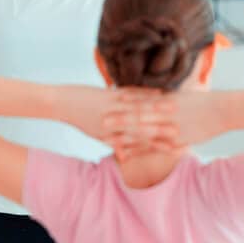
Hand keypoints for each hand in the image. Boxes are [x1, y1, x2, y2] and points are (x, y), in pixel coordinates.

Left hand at [59, 86, 178, 160]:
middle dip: (164, 129)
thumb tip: (123, 151)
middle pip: (143, 129)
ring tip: (178, 111)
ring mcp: (112, 110)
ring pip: (140, 112)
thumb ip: (111, 139)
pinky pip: (129, 95)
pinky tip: (159, 92)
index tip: (177, 146)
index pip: (139, 142)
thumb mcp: (95, 131)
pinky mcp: (109, 96)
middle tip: (184, 130)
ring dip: (160, 111)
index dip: (158, 144)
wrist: (60, 104)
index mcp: (111, 135)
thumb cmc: (78, 116)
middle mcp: (114, 125)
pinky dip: (144, 94)